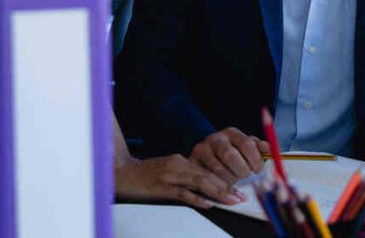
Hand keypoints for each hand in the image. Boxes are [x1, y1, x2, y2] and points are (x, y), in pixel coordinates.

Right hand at [115, 154, 242, 208]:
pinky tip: (208, 203)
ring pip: (199, 182)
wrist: (122, 173)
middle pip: (207, 176)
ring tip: (232, 200)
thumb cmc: (146, 175)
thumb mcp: (169, 172)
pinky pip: (183, 193)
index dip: (225, 181)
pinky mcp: (161, 186)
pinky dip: (197, 198)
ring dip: (218, 192)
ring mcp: (169, 175)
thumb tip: (207, 189)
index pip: (208, 171)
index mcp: (180, 161)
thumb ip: (186, 177)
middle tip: (242, 197)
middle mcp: (177, 165)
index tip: (239, 191)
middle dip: (226, 188)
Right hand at [189, 127, 268, 184]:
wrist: (209, 152)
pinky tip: (225, 187)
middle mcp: (215, 139)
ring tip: (235, 181)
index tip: (258, 169)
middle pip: (230, 155)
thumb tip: (273, 150)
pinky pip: (206, 178)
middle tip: (246, 176)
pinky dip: (218, 186)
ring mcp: (202, 150)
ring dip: (230, 180)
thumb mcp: (247, 146)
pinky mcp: (193, 162)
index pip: (246, 144)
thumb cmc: (233, 151)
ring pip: (218, 170)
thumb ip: (260, 148)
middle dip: (241, 171)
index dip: (255, 160)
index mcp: (232, 133)